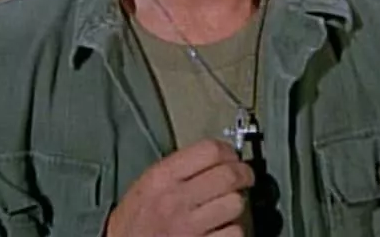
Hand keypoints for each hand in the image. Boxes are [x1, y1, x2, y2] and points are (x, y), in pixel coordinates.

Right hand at [106, 139, 254, 236]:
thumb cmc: (135, 220)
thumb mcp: (148, 184)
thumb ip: (178, 168)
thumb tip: (216, 157)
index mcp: (162, 177)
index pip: (209, 150)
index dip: (228, 151)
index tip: (232, 156)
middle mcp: (176, 199)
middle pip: (229, 176)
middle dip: (244, 174)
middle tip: (245, 176)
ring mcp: (189, 227)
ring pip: (235, 204)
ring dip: (236, 204)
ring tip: (228, 205)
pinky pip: (234, 233)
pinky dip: (232, 230)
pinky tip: (222, 228)